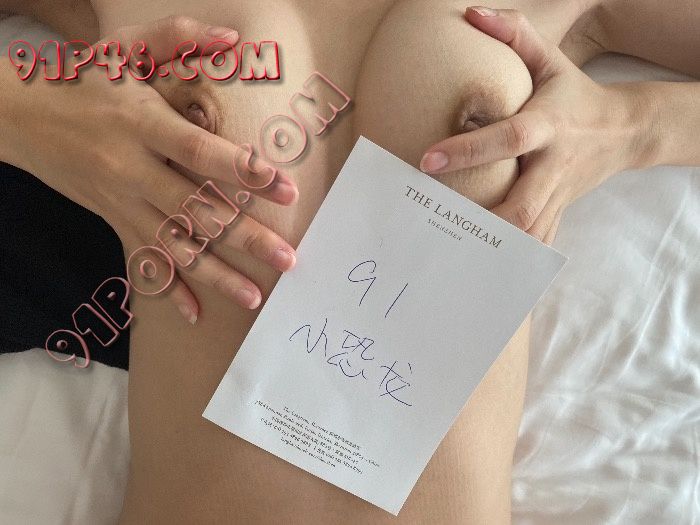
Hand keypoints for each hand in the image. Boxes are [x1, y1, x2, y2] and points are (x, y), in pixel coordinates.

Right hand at [2, 16, 298, 322]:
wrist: (22, 117)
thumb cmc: (83, 80)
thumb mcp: (125, 48)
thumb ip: (176, 38)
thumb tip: (232, 37)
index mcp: (141, 124)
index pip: (200, 152)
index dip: (244, 171)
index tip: (286, 189)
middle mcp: (133, 169)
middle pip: (196, 209)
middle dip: (245, 237)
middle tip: (287, 259)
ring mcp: (122, 202)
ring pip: (176, 245)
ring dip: (216, 274)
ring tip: (256, 298)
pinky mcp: (114, 221)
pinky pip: (144, 260)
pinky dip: (168, 290)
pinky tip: (195, 315)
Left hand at [420, 7, 654, 244]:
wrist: (625, 130)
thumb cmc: (575, 94)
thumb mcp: (551, 60)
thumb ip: (516, 34)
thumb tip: (472, 14)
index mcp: (548, 125)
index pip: (509, 139)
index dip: (470, 150)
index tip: (426, 160)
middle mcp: (553, 165)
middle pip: (524, 204)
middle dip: (484, 220)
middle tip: (438, 224)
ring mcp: (559, 194)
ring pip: (530, 232)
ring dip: (495, 247)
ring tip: (452, 254)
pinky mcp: (560, 211)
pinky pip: (538, 242)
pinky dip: (514, 259)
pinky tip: (486, 270)